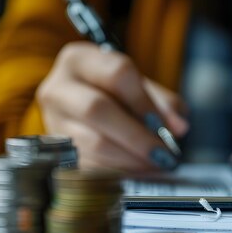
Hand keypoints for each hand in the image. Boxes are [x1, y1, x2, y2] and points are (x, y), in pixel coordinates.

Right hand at [36, 42, 187, 170]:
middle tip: (164, 154)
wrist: (77, 111)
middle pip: (97, 109)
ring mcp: (52, 122)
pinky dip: (118, 172)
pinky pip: (89, 166)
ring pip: (92, 142)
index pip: (116, 74)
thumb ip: (161, 103)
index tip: (168, 126)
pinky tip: (138, 173)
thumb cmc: (113, 94)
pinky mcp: (56, 152)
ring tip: (155, 165)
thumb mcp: (137, 87)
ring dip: (130, 158)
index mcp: (79, 59)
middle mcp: (58, 88)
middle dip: (136, 136)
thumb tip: (179, 127)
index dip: (144, 101)